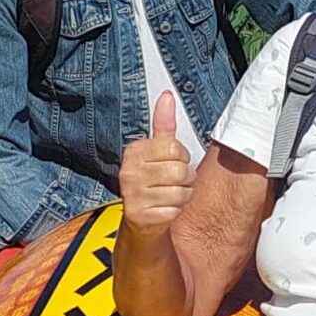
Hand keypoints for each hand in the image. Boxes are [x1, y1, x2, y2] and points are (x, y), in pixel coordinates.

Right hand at [119, 91, 193, 238]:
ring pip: (180, 192)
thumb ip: (163, 124)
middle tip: (175, 182)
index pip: (174, 148)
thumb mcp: (158, 151)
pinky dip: (176, 211)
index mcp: (134, 152)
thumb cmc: (153, 180)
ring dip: (183, 195)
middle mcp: (129, 172)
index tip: (174, 162)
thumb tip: (167, 95)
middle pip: (180, 171)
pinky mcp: (140, 216)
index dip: (182, 157)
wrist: (140, 219)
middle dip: (186, 178)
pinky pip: (175, 210)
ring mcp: (133, 195)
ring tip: (171, 195)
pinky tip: (165, 209)